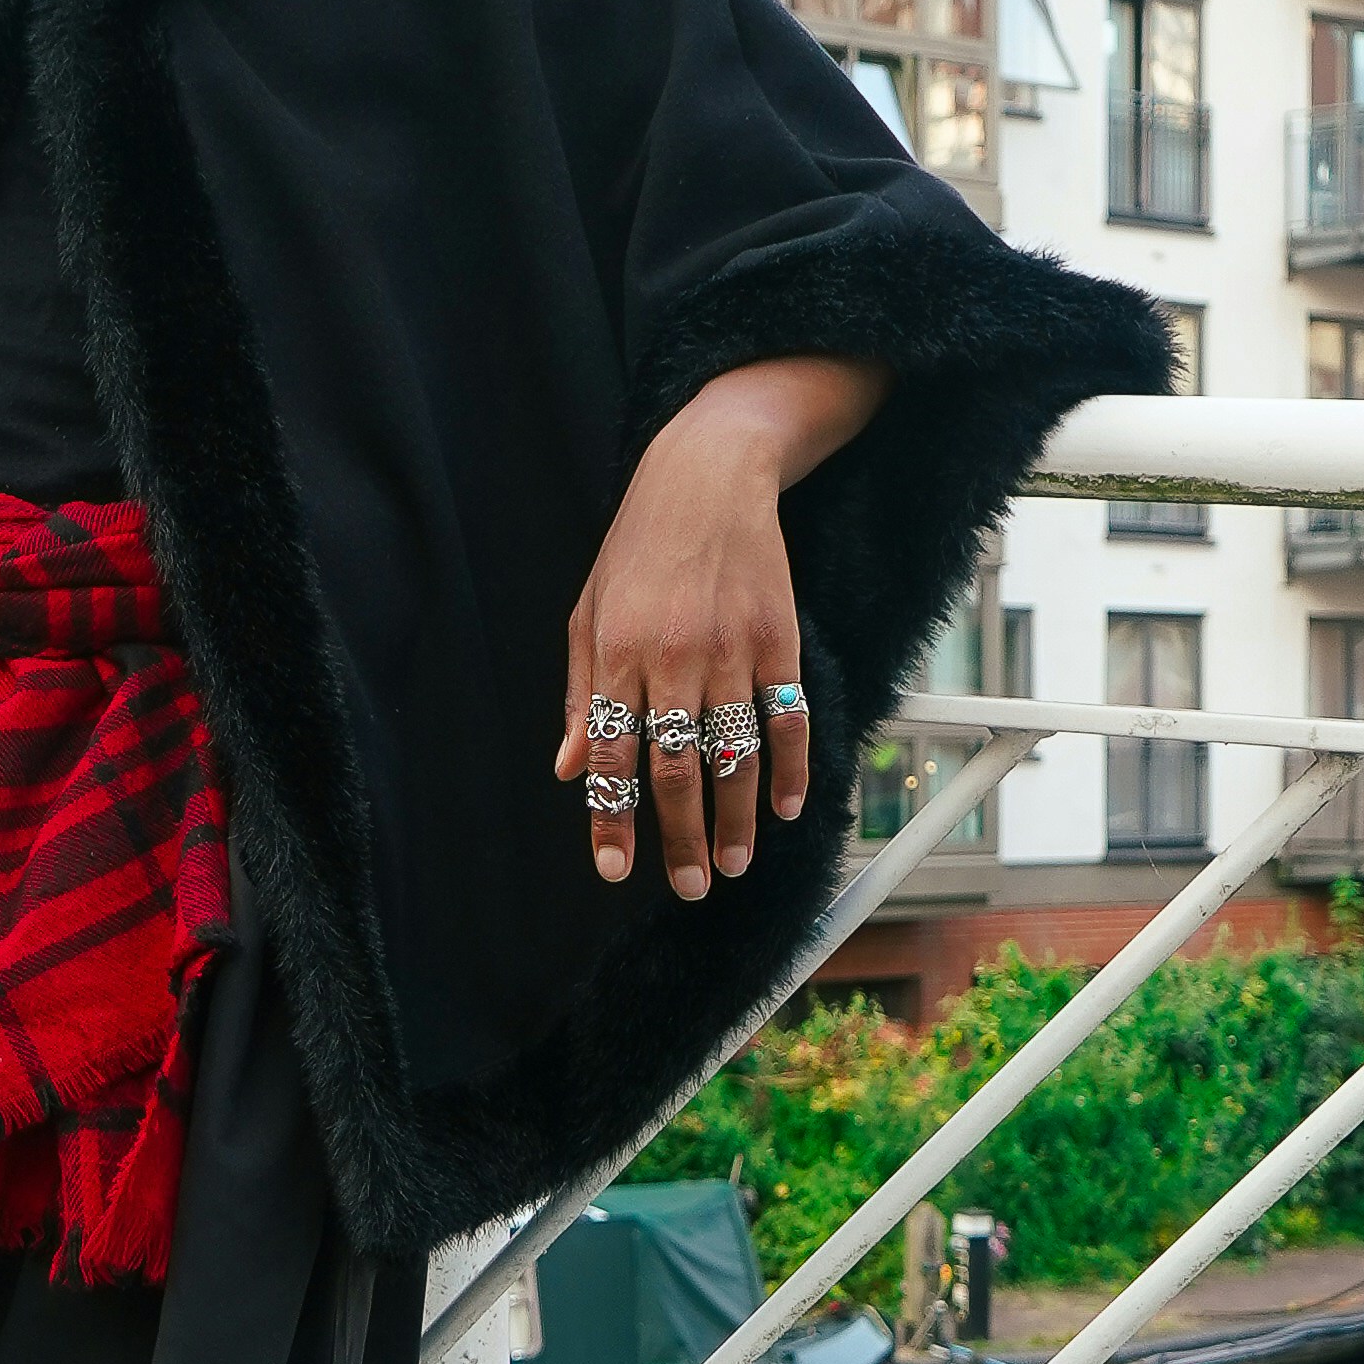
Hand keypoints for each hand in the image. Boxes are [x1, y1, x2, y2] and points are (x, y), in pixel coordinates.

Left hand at [557, 359, 885, 904]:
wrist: (708, 477)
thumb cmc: (638, 550)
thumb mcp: (589, 614)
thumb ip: (584, 696)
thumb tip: (572, 770)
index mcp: (618, 653)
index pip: (614, 755)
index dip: (612, 819)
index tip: (614, 870)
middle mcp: (673, 658)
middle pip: (676, 768)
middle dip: (682, 837)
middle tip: (691, 885)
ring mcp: (731, 650)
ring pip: (736, 755)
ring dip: (737, 819)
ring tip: (733, 864)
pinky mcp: (779, 639)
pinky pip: (788, 719)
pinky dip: (791, 769)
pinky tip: (785, 808)